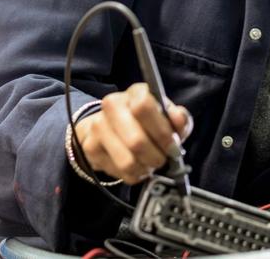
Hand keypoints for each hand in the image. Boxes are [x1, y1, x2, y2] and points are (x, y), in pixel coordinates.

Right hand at [75, 82, 193, 184]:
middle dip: (156, 157)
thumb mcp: (168, 116)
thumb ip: (179, 118)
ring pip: (127, 161)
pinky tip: (138, 167)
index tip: (173, 145)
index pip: (144, 107)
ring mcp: (98, 126)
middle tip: (163, 160)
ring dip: (145, 168)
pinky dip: (134, 175)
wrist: (113, 126)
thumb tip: (178, 120)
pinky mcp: (90, 147)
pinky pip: (118, 172)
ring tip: (150, 164)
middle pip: (136, 141)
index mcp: (135, 93)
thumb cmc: (148, 122)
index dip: (162, 132)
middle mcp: (112, 105)